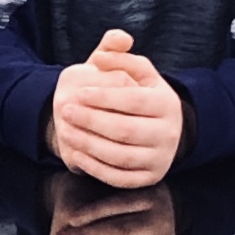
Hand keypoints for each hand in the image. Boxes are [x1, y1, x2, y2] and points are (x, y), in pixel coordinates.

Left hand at [46, 28, 183, 188]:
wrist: (163, 129)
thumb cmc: (143, 95)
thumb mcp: (139, 72)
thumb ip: (120, 58)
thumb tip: (100, 56)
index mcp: (166, 104)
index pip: (133, 100)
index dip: (104, 97)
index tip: (79, 93)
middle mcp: (169, 133)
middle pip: (125, 130)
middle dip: (91, 121)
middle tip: (66, 111)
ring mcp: (161, 158)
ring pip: (121, 156)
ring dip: (89, 145)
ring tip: (66, 132)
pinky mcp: (150, 178)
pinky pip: (121, 178)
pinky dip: (96, 168)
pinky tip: (77, 155)